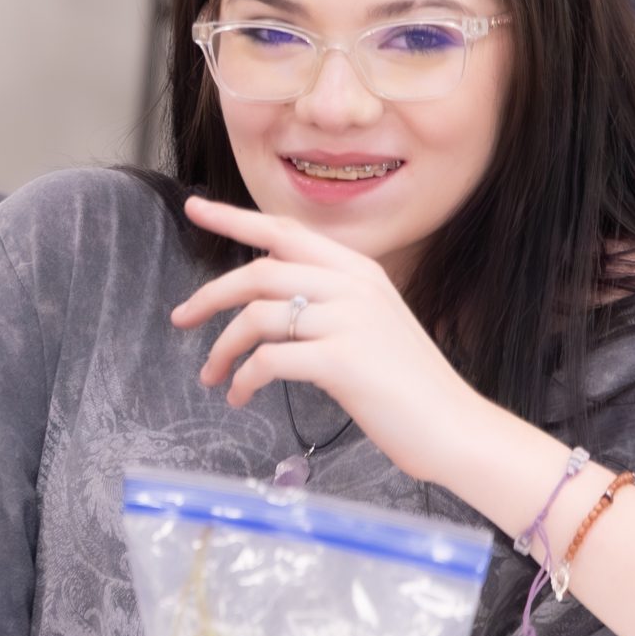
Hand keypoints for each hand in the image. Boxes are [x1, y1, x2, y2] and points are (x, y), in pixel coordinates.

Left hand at [168, 195, 507, 486]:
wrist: (454, 427)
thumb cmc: (406, 383)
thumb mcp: (370, 323)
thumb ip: (326, 300)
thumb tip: (266, 299)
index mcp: (358, 270)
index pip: (285, 231)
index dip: (234, 218)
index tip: (194, 208)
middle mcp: (353, 285)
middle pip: (258, 272)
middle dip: (209, 295)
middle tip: (180, 319)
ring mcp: (348, 320)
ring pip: (256, 317)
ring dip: (221, 349)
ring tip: (212, 376)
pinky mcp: (341, 360)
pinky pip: (268, 360)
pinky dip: (243, 380)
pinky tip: (240, 397)